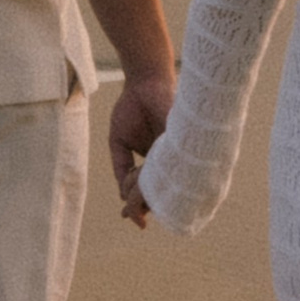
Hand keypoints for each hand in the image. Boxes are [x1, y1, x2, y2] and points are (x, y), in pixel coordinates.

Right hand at [106, 66, 172, 225]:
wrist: (144, 82)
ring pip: (165, 184)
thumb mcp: (119, 143)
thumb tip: (123, 195)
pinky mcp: (180, 142)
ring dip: (149, 195)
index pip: (149, 190)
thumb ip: (121, 167)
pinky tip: (149, 185)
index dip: (139, 206)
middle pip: (158, 192)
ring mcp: (176, 153)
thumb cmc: (132, 109)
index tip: (128, 218)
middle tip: (137, 218)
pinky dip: (159, 179)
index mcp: (154, 163)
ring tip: (138, 198)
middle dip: (145, 207)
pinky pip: (171, 166)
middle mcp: (167, 161)